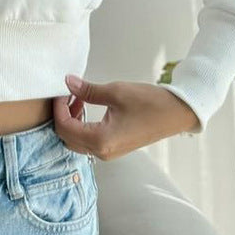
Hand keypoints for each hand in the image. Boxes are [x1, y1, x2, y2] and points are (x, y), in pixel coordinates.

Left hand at [52, 74, 200, 159]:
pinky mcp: (114, 148)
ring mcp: (108, 152)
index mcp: (101, 140)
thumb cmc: (149, 102)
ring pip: (76, 141)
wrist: (177, 113)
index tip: (61, 90)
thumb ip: (87, 90)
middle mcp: (102, 152)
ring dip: (71, 120)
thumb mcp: (115, 92)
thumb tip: (67, 82)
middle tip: (68, 94)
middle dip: (62, 115)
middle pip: (66, 138)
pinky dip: (81, 125)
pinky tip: (86, 106)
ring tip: (78, 98)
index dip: (58, 108)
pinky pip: (87, 140)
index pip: (64, 128)